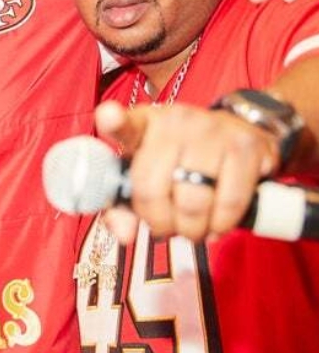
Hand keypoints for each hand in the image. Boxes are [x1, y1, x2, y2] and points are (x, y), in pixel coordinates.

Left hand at [94, 100, 280, 242]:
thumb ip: (125, 206)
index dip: (115, 121)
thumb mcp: (147, 173)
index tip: (108, 117)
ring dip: (190, 229)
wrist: (238, 129)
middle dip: (159, 222)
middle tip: (166, 229)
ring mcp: (212, 131)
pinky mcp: (245, 147)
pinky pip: (229, 202)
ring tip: (191, 230)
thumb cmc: (180, 158)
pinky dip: (221, 225)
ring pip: (193, 201)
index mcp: (143, 124)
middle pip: (154, 188)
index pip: (126, 125)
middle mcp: (175, 121)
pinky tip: (216, 225)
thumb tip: (125, 235)